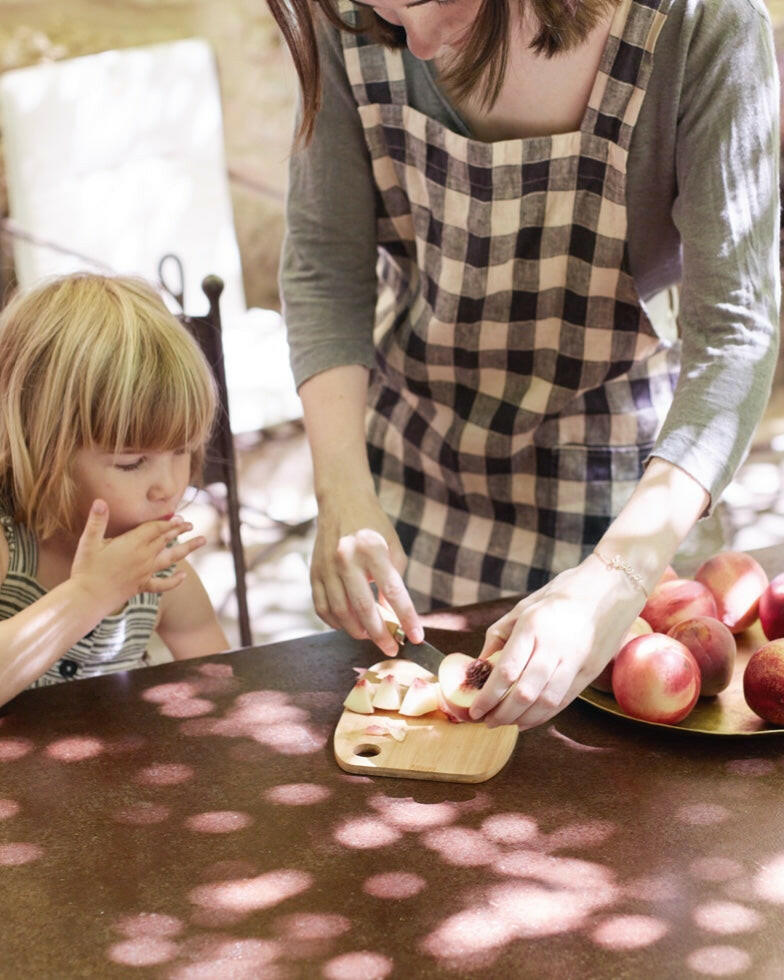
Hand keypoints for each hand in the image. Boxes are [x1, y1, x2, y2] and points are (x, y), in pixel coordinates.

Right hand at [70, 500, 206, 617]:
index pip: (155, 529)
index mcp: (132, 544)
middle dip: (179, 530)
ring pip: (171, 558)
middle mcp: (143, 557)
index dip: (167, 522)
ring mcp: (144, 572)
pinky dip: (174, 580)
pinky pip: (162, 584)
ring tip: (202, 540)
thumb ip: (97, 521)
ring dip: (187, 548)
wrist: (87, 598)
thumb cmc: (86, 569)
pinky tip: (183, 576)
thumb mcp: (89, 542)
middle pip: (166, 540)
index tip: (179, 517)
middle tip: (190, 524)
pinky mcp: (141, 586)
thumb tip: (100, 501)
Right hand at [310, 489, 421, 655]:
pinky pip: (322, 608)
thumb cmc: (374, 526)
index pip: (393, 592)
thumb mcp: (393, 548)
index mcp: (371, 548)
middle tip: (393, 648)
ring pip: (340, 613)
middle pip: (363, 609)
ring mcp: (326, 567)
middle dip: (381, 635)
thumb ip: (394, 583)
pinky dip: (335, 623)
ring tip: (371, 636)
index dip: (406, 618)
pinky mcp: (313, 573)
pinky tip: (348, 625)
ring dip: (358, 631)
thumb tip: (392, 618)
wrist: (342, 501)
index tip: (416, 637)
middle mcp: (346, 558)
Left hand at [468, 554, 645, 729]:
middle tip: (484, 720)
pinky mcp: (589, 672)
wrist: (610, 588)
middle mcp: (553, 647)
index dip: (488, 697)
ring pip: (544, 702)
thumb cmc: (562, 593)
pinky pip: (563, 701)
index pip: (506, 672)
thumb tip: (480, 663)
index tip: (474, 708)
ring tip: (503, 723)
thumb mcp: (525, 606)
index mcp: (532, 627)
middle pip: (523, 693)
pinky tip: (526, 720)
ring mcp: (574, 661)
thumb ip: (500, 634)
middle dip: (500, 714)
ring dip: (520, 719)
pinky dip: (542, 715)